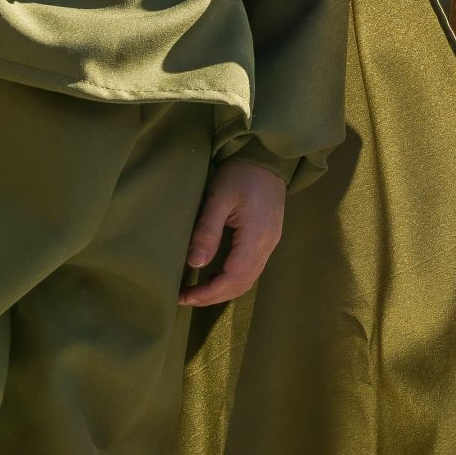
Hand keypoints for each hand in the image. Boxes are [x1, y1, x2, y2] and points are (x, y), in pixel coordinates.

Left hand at [178, 160, 284, 307]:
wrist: (267, 157)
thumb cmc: (240, 174)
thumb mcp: (218, 198)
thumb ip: (207, 231)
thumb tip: (194, 264)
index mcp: (255, 237)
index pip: (232, 278)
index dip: (208, 292)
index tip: (184, 296)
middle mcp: (267, 245)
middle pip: (242, 284)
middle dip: (214, 296)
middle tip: (186, 297)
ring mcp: (271, 242)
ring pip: (249, 279)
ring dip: (224, 290)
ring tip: (199, 291)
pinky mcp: (270, 238)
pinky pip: (253, 269)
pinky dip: (234, 279)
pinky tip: (217, 275)